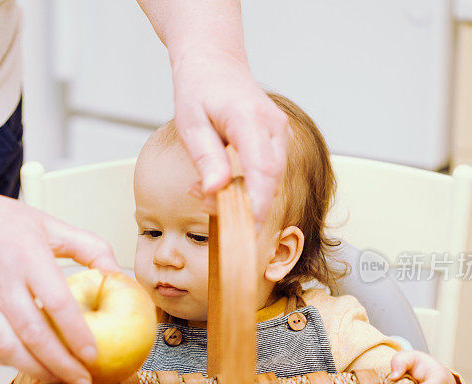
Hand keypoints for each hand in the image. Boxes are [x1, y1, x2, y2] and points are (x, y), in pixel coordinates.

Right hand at [0, 190, 120, 383]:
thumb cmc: (4, 223)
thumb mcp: (50, 225)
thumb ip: (88, 246)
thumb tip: (117, 274)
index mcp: (28, 258)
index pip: (57, 303)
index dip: (76, 333)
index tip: (94, 354)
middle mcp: (2, 283)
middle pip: (34, 334)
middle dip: (62, 364)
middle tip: (85, 379)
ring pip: (8, 348)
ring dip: (36, 370)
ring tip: (61, 379)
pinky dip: (9, 364)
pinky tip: (30, 367)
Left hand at [171, 48, 290, 224]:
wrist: (215, 65)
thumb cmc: (199, 91)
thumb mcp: (190, 124)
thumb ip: (206, 158)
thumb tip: (216, 191)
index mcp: (249, 118)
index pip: (263, 169)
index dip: (258, 203)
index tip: (249, 229)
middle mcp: (274, 126)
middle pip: (271, 180)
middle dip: (245, 206)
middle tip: (209, 210)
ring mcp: (281, 133)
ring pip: (271, 181)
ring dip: (243, 197)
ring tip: (205, 191)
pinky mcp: (279, 142)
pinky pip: (269, 174)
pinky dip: (247, 187)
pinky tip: (220, 183)